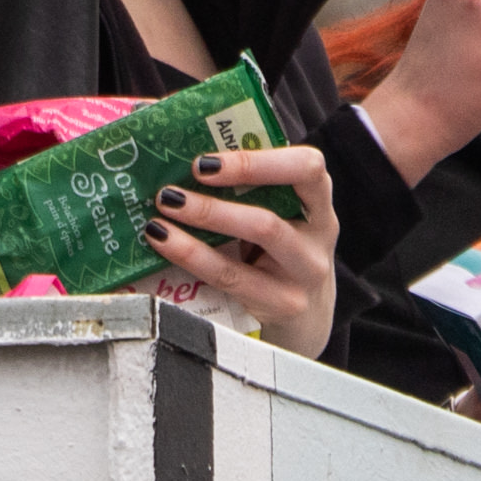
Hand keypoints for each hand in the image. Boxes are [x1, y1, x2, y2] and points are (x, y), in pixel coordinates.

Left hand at [144, 143, 336, 359]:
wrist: (302, 323)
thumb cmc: (273, 259)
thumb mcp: (271, 223)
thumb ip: (242, 195)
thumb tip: (171, 160)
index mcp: (315, 203)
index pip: (306, 165)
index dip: (259, 158)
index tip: (207, 161)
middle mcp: (319, 231)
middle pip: (290, 190)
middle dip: (237, 174)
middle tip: (184, 176)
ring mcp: (307, 269)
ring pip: (264, 228)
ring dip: (208, 212)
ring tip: (165, 205)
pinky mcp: (285, 302)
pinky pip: (232, 274)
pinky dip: (191, 253)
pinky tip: (161, 240)